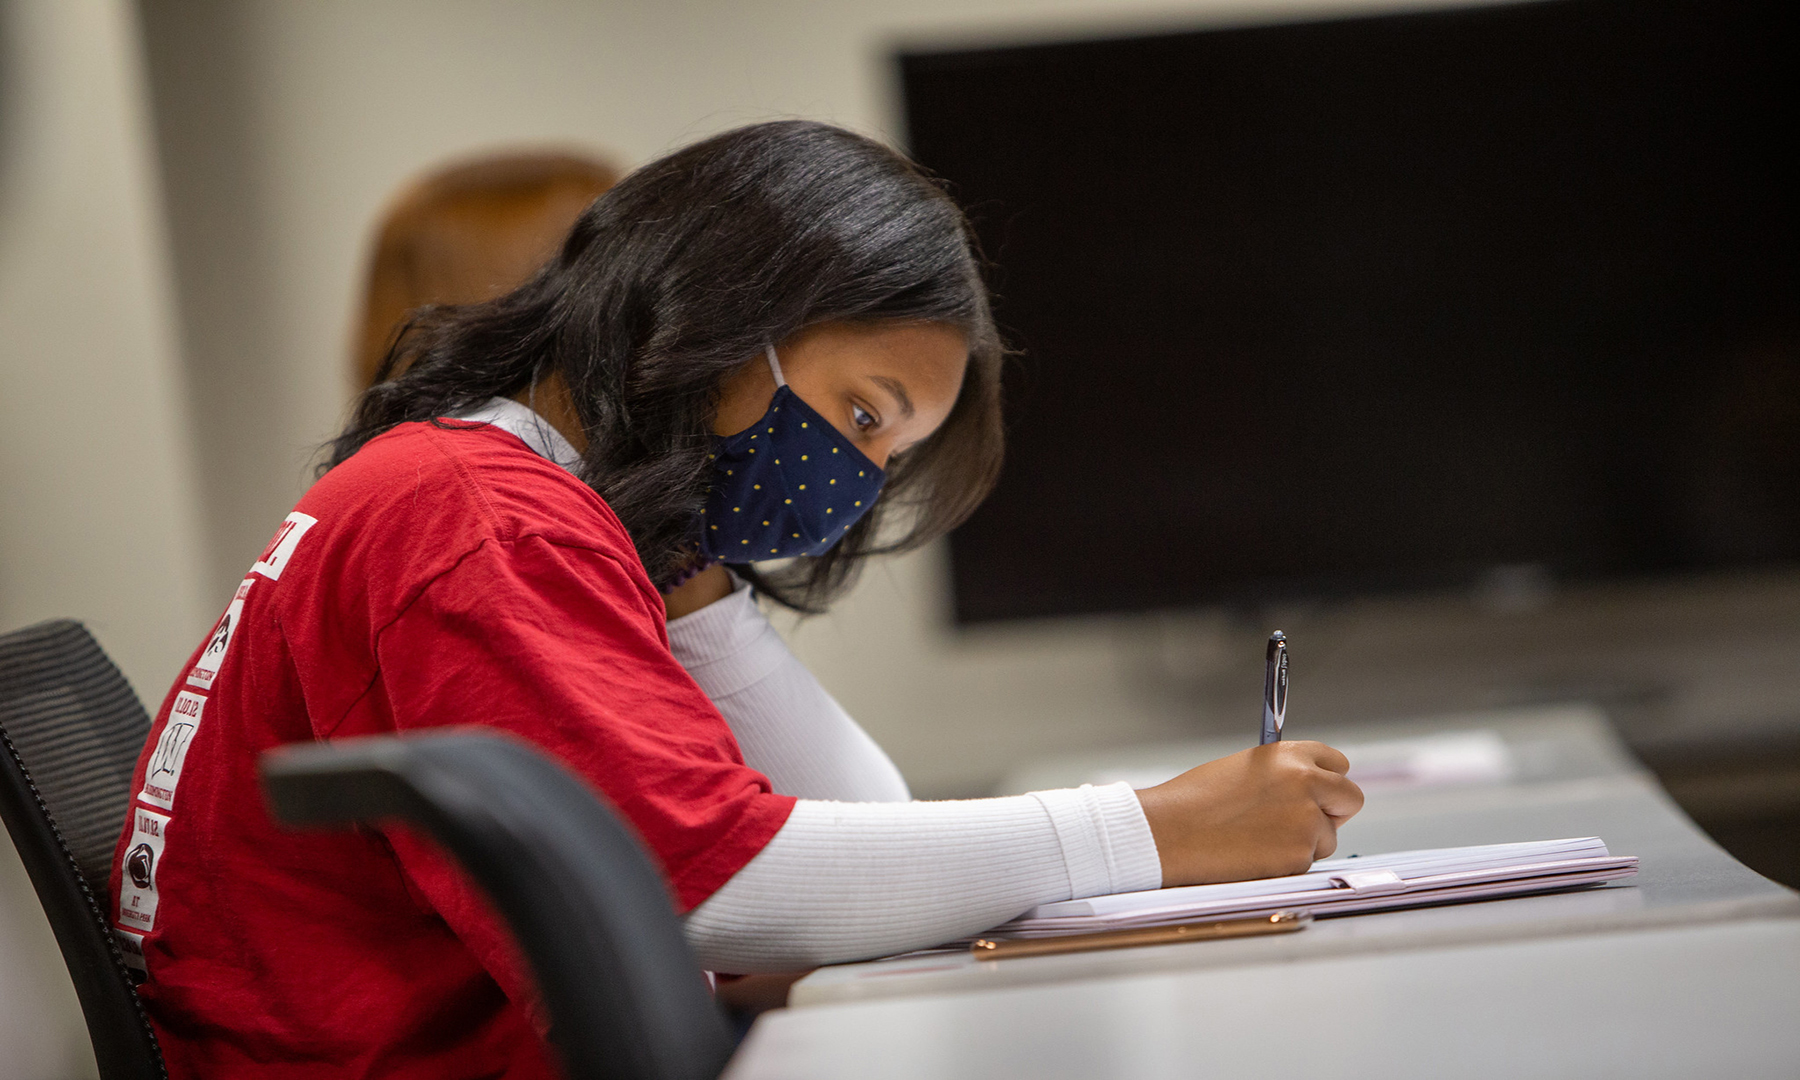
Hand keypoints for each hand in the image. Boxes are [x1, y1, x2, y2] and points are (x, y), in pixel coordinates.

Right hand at [1134, 741, 1363, 886]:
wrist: (1170, 831)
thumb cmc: (1195, 801)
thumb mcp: (1244, 769)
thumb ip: (1283, 775)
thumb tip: (1308, 792)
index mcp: (1289, 755)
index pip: (1337, 764)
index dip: (1328, 781)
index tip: (1321, 792)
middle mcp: (1305, 782)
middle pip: (1350, 798)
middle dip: (1334, 811)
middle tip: (1306, 822)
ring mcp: (1305, 820)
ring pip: (1327, 837)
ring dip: (1304, 842)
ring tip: (1259, 839)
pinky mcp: (1299, 855)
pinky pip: (1306, 861)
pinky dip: (1286, 863)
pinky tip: (1253, 854)